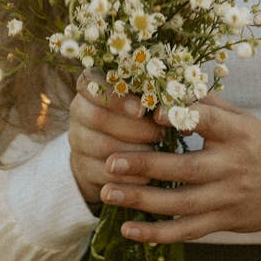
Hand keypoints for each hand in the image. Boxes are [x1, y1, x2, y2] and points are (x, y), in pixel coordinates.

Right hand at [68, 71, 163, 207]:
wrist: (113, 150)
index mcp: (91, 87)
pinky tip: (148, 176)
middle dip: (134, 128)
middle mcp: (79, 111)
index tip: (141, 110)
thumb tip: (182, 107)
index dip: (117, 98)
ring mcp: (77, 141)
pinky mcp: (83, 168)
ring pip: (103, 147)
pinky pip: (105, 173)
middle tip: (159, 134)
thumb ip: (156, 96)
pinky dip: (129, 177)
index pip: (92, 83)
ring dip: (135, 153)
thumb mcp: (143, 100)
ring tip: (157, 153)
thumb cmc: (137, 116)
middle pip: (98, 117)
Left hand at [98, 94, 260, 242]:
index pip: (209, 122)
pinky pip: (185, 230)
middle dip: (145, 166)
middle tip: (110, 161)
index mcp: (237, 134)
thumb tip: (168, 86)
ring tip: (108, 193)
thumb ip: (207, 104)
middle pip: (185, 168)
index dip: (182, 116)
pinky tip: (127, 229)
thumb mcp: (243, 119)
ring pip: (180, 203)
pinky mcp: (221, 222)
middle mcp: (232, 167)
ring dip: (141, 200)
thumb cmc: (258, 146)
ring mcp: (226, 198)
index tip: (151, 112)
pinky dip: (156, 234)